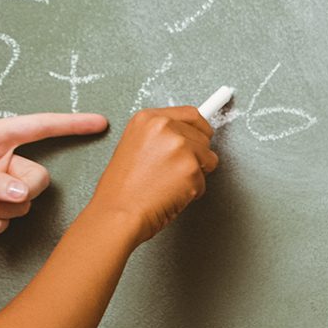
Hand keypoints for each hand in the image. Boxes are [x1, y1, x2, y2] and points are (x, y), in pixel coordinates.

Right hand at [87, 107, 218, 246]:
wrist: (118, 213)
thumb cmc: (122, 189)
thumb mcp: (134, 146)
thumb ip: (160, 137)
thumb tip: (186, 137)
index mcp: (148, 118)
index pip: (191, 115)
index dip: (199, 129)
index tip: (203, 135)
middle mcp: (165, 127)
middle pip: (203, 136)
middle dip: (198, 155)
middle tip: (178, 171)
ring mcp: (180, 146)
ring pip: (209, 158)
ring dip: (196, 174)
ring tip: (169, 184)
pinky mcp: (191, 168)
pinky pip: (204, 181)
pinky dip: (192, 192)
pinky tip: (171, 194)